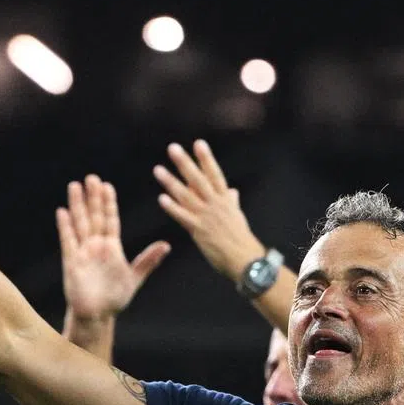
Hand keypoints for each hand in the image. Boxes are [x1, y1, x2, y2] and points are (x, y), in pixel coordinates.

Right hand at [56, 175, 170, 321]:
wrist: (98, 315)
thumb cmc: (115, 297)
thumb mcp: (135, 277)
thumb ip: (148, 260)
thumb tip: (166, 245)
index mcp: (112, 247)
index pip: (110, 219)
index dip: (108, 203)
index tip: (107, 185)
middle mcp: (96, 246)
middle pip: (94, 216)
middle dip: (93, 197)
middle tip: (91, 176)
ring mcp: (83, 252)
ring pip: (80, 223)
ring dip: (77, 205)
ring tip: (75, 186)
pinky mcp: (72, 262)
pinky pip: (68, 241)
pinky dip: (65, 227)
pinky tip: (62, 211)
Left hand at [153, 140, 264, 280]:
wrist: (245, 260)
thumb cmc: (242, 240)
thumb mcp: (238, 217)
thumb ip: (232, 202)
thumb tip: (232, 191)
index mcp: (225, 201)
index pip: (215, 175)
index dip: (207, 159)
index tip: (198, 143)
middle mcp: (215, 205)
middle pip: (198, 180)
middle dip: (185, 163)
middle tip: (173, 148)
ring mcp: (206, 217)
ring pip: (186, 195)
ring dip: (171, 182)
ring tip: (158, 170)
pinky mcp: (199, 230)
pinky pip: (183, 216)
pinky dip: (172, 207)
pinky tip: (161, 198)